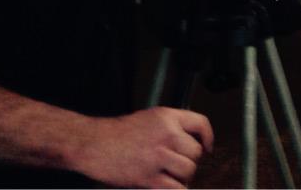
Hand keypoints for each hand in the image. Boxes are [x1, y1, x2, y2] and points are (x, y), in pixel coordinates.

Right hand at [75, 107, 212, 188]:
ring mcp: (158, 155)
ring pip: (188, 171)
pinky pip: (175, 188)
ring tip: (170, 177)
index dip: (208, 138)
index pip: (201, 124)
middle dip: (190, 162)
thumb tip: (191, 143)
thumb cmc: (117, 133)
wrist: (92, 144)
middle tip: (178, 166)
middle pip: (196, 152)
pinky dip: (175, 189)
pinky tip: (167, 187)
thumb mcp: (150, 119)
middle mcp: (167, 134)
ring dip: (182, 178)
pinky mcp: (148, 176)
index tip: (207, 148)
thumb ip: (171, 127)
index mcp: (168, 117)